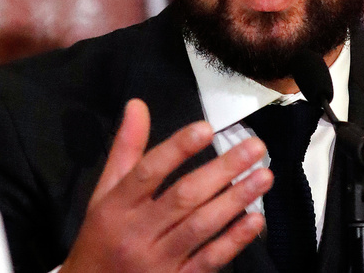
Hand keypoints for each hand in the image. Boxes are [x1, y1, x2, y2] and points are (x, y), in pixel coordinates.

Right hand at [60, 99, 271, 272]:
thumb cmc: (101, 237)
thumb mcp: (103, 193)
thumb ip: (125, 149)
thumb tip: (137, 105)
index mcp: (116, 206)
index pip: (148, 172)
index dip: (177, 149)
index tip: (205, 128)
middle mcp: (138, 232)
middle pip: (183, 197)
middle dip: (222, 170)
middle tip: (254, 147)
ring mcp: (159, 261)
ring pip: (201, 227)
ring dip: (235, 201)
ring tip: (263, 176)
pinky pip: (208, 261)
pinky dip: (233, 241)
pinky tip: (255, 220)